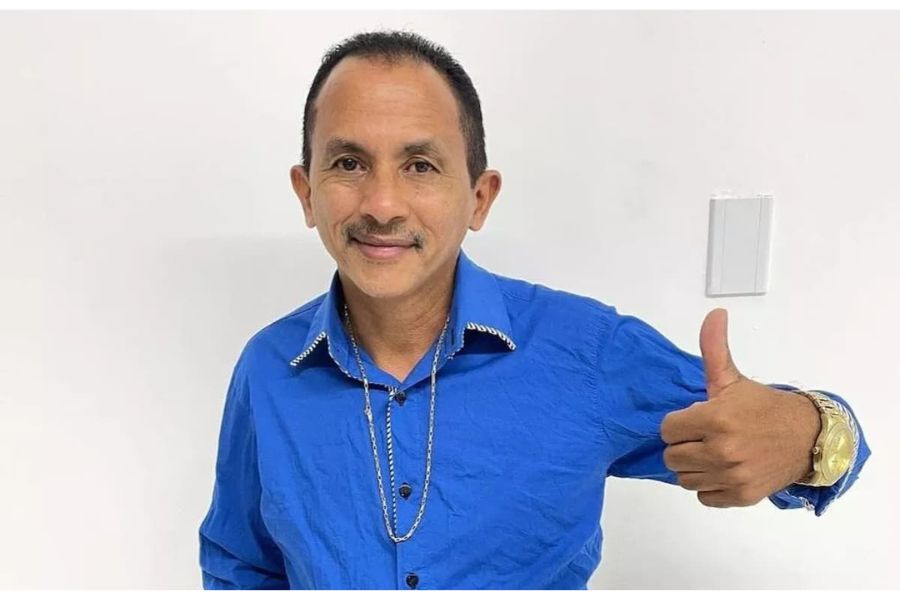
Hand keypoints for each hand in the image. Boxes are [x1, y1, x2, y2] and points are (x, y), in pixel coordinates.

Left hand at [660, 308, 821, 507]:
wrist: (807, 438)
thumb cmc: (762, 407)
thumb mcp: (733, 379)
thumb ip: (714, 349)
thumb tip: (714, 313)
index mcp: (715, 419)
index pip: (667, 430)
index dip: (678, 423)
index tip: (694, 419)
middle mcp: (721, 451)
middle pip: (672, 456)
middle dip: (684, 445)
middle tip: (704, 436)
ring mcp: (731, 476)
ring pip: (684, 478)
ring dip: (694, 467)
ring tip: (713, 452)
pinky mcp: (741, 496)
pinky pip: (703, 496)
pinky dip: (709, 485)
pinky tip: (723, 470)